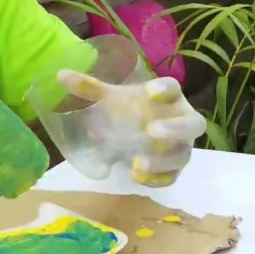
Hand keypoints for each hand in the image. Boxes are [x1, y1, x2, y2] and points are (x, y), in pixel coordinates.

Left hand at [57, 70, 206, 187]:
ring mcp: (181, 147)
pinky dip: (157, 179)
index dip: (166, 89)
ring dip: (163, 160)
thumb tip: (60, 74)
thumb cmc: (130, 110)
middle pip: (194, 124)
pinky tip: (136, 177)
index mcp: (169, 98)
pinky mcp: (175, 169)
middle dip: (176, 128)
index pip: (175, 88)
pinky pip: (173, 177)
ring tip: (136, 162)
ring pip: (184, 155)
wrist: (138, 133)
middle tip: (152, 130)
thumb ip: (89, 88)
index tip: (150, 91)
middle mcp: (182, 121)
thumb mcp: (110, 99)